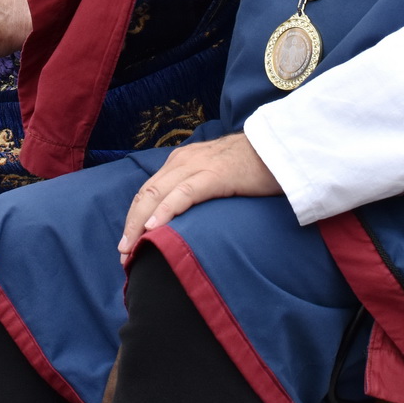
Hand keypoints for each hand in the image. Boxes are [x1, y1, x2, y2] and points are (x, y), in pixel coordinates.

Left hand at [117, 134, 280, 263]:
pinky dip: (165, 211)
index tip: (128, 244)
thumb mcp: (216, 176)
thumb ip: (199, 190)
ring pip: (157, 194)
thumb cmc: (252, 167)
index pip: (148, 191)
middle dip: (131, 225)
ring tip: (130, 249)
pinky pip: (183, 194)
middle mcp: (182, 161)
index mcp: (181, 161)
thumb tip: (186, 221)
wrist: (280, 148)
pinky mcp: (214, 175)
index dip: (135, 218)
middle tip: (123, 254)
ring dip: (139, 223)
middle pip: (146, 194)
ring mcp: (197, 166)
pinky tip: (153, 228)